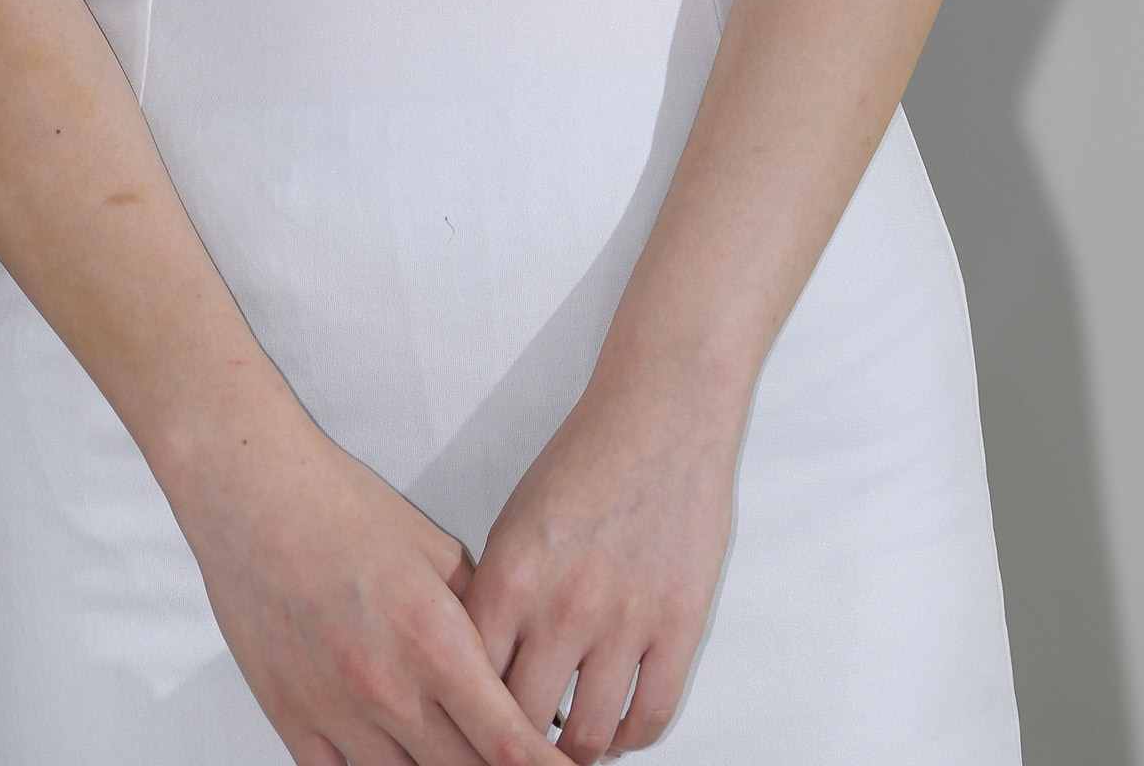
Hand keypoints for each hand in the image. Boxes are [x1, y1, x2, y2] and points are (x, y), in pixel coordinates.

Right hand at [175, 420, 553, 765]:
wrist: (256, 500)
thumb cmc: (343, 510)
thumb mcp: (437, 552)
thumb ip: (480, 615)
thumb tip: (516, 665)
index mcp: (435, 642)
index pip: (507, 744)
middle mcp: (390, 692)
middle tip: (509, 754)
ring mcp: (338, 716)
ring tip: (448, 743)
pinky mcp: (293, 724)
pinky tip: (393, 754)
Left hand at [458, 360, 747, 760]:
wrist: (662, 412)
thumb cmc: (586, 459)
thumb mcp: (514, 523)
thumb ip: (495, 599)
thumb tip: (477, 674)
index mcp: (511, 577)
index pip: (469, 687)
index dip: (465, 722)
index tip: (469, 735)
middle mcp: (563, 606)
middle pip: (520, 725)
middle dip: (513, 747)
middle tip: (515, 750)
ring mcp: (624, 619)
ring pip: (586, 737)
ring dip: (573, 755)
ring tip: (567, 748)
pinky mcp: (678, 624)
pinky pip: (650, 716)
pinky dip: (629, 737)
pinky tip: (618, 726)